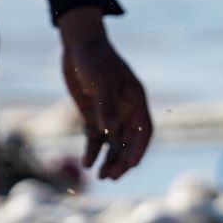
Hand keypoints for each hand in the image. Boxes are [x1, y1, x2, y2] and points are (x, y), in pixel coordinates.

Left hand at [58, 8, 152, 179]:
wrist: (78, 46)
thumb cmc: (94, 59)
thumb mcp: (100, 80)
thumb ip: (105, 106)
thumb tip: (109, 131)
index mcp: (135, 101)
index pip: (144, 131)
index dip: (139, 149)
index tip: (131, 165)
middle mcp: (125, 110)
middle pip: (128, 142)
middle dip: (121, 160)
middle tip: (110, 177)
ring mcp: (109, 113)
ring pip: (113, 144)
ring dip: (109, 160)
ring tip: (100, 176)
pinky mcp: (93, 115)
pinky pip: (95, 138)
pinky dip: (92, 151)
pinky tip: (86, 163)